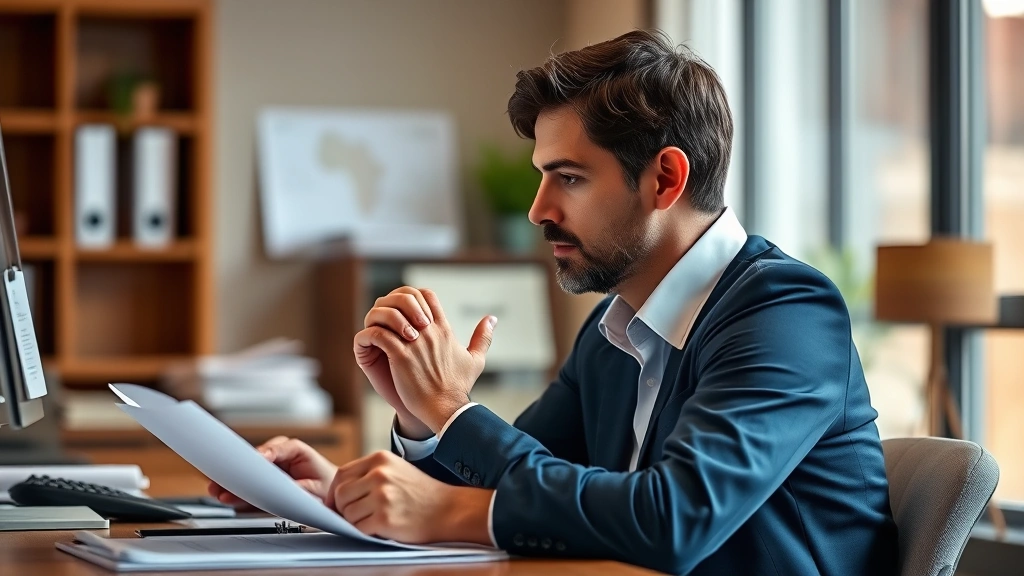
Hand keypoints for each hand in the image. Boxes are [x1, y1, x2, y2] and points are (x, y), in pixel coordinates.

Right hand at [208, 436, 337, 507]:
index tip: (255, 459)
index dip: (264, 453)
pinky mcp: (263, 482)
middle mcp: (278, 455)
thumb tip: (286, 488)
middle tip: (226, 474)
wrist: (329, 494)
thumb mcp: (318, 488)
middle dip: (240, 466)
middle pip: (255, 457)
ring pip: (247, 470)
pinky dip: (236, 490)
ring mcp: (269, 468)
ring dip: (233, 479)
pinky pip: (247, 484)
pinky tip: (224, 495)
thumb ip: (301, 487)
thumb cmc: (326, 484)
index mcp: (295, 450)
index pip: (276, 448)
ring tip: (217, 488)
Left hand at [325, 451, 492, 544]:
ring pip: (348, 513)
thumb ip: (369, 475)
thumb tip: (337, 494)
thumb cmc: (422, 493)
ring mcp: (382, 496)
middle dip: (342, 509)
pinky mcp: (385, 518)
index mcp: (380, 459)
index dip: (334, 492)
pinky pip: (359, 528)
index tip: (336, 504)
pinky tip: (381, 528)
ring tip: (374, 521)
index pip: (342, 474)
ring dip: (355, 522)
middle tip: (354, 516)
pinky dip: (365, 532)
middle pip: (340, 494)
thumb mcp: (395, 470)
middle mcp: (379, 474)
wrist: (449, 509)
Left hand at [354, 288, 496, 432]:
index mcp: (444, 329)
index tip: (403, 312)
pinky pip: (379, 335)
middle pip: (406, 299)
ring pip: (390, 314)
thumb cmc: (459, 387)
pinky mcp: (401, 357)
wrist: (447, 409)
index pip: (426, 296)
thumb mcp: (476, 359)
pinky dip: (371, 335)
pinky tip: (371, 344)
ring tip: (376, 330)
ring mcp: (415, 344)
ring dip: (379, 319)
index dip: (412, 298)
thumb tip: (493, 319)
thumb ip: (483, 336)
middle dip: (392, 304)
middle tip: (384, 318)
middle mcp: (429, 332)